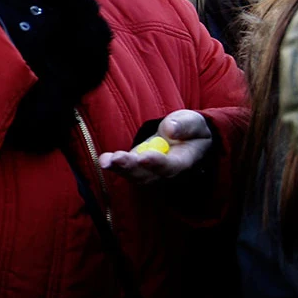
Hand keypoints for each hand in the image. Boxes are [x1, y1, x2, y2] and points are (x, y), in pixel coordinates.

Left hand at [98, 110, 212, 183]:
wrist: (188, 137)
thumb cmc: (192, 129)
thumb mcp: (194, 122)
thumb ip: (184, 125)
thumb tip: (169, 129)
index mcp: (184, 161)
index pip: (170, 166)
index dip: (157, 163)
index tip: (145, 156)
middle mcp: (166, 171)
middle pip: (148, 176)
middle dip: (132, 168)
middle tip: (118, 159)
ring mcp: (150, 170)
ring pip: (135, 175)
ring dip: (119, 168)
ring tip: (106, 161)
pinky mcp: (138, 165)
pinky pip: (126, 169)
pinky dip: (114, 165)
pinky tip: (103, 159)